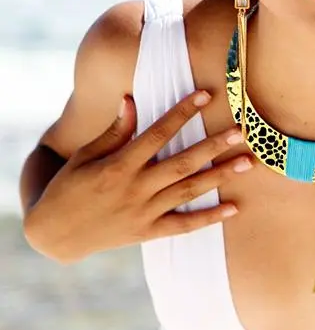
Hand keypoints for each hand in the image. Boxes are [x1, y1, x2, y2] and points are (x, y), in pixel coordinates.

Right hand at [24, 91, 252, 263]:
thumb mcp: (84, 155)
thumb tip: (131, 99)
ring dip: (220, 176)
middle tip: (241, 131)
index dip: (182, 112)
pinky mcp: (147, 233)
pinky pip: (183, 225)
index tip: (206, 95)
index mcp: (119, 165)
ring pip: (188, 191)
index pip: (158, 133)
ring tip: (247, 162)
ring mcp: (143, 213)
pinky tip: (234, 208)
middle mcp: (135, 189)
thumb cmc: (68, 187)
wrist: (53, 234)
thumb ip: (113, 131)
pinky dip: (209, 218)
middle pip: (182, 163)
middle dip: (213, 145)